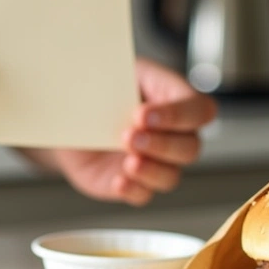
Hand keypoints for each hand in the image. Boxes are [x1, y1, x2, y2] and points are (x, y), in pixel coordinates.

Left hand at [48, 58, 216, 205]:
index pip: (199, 110)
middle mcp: (172, 134)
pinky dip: (133, 190)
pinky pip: (143, 195)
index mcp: (173, 99)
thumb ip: (119, 77)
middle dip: (162, 144)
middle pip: (190, 148)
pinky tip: (118, 180)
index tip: (142, 114)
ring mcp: (155, 162)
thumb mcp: (109, 73)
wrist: (69, 116)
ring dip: (151, 170)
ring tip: (127, 161)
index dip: (178, 115)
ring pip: (171, 176)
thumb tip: (111, 83)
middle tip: (129, 135)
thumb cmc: (97, 89)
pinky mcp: (134, 184)